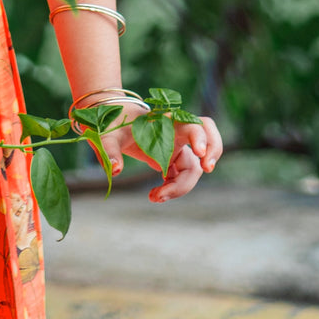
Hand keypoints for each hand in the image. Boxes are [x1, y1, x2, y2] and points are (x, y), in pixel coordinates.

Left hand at [102, 112, 222, 203]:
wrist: (109, 122)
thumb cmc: (110, 123)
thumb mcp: (106, 135)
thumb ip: (110, 150)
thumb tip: (116, 170)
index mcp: (165, 122)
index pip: (193, 125)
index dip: (201, 137)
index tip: (200, 153)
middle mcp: (175, 133)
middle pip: (207, 140)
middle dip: (213, 154)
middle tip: (208, 169)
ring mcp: (175, 147)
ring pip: (193, 167)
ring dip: (181, 186)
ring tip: (155, 197)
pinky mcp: (171, 160)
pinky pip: (181, 177)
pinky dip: (173, 189)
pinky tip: (155, 196)